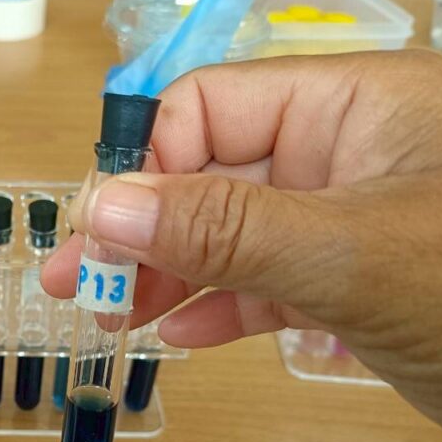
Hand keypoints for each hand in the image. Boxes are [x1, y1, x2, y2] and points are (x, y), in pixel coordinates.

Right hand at [43, 51, 441, 441]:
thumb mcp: (352, 258)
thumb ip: (224, 229)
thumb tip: (103, 209)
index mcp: (362, 105)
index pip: (215, 107)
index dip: (151, 168)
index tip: (101, 237)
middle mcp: (355, 151)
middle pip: (215, 172)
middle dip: (145, 228)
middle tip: (78, 283)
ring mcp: (357, 219)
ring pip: (237, 232)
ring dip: (173, 271)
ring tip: (114, 316)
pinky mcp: (362, 281)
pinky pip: (270, 280)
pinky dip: (222, 305)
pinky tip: (183, 337)